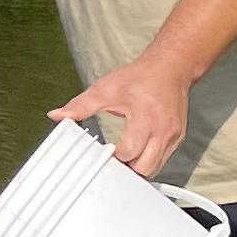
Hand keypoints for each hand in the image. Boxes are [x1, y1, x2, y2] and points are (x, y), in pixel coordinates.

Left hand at [52, 53, 193, 178]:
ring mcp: (173, 136)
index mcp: (145, 117)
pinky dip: (148, 160)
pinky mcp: (178, 138)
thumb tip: (58, 115)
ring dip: (137, 167)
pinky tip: (137, 151)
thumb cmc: (140, 78)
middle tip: (112, 159)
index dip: (114, 157)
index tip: (103, 153)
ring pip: (154, 168)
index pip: (129, 151)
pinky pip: (162, 160)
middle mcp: (163, 129)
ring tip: (124, 155)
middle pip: (144, 167)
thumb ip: (81, 105)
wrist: (169, 68)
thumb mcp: (106, 89)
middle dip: (126, 168)